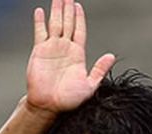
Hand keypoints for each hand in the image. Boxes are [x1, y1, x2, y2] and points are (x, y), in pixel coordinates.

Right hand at [26, 0, 115, 114]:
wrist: (49, 105)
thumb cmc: (69, 99)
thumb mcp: (90, 85)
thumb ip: (99, 70)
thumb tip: (111, 56)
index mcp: (77, 54)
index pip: (79, 30)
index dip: (79, 17)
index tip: (78, 5)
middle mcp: (65, 48)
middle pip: (68, 23)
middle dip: (67, 9)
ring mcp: (51, 48)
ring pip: (55, 24)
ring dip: (56, 10)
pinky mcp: (39, 51)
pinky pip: (40, 33)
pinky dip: (39, 22)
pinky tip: (40, 11)